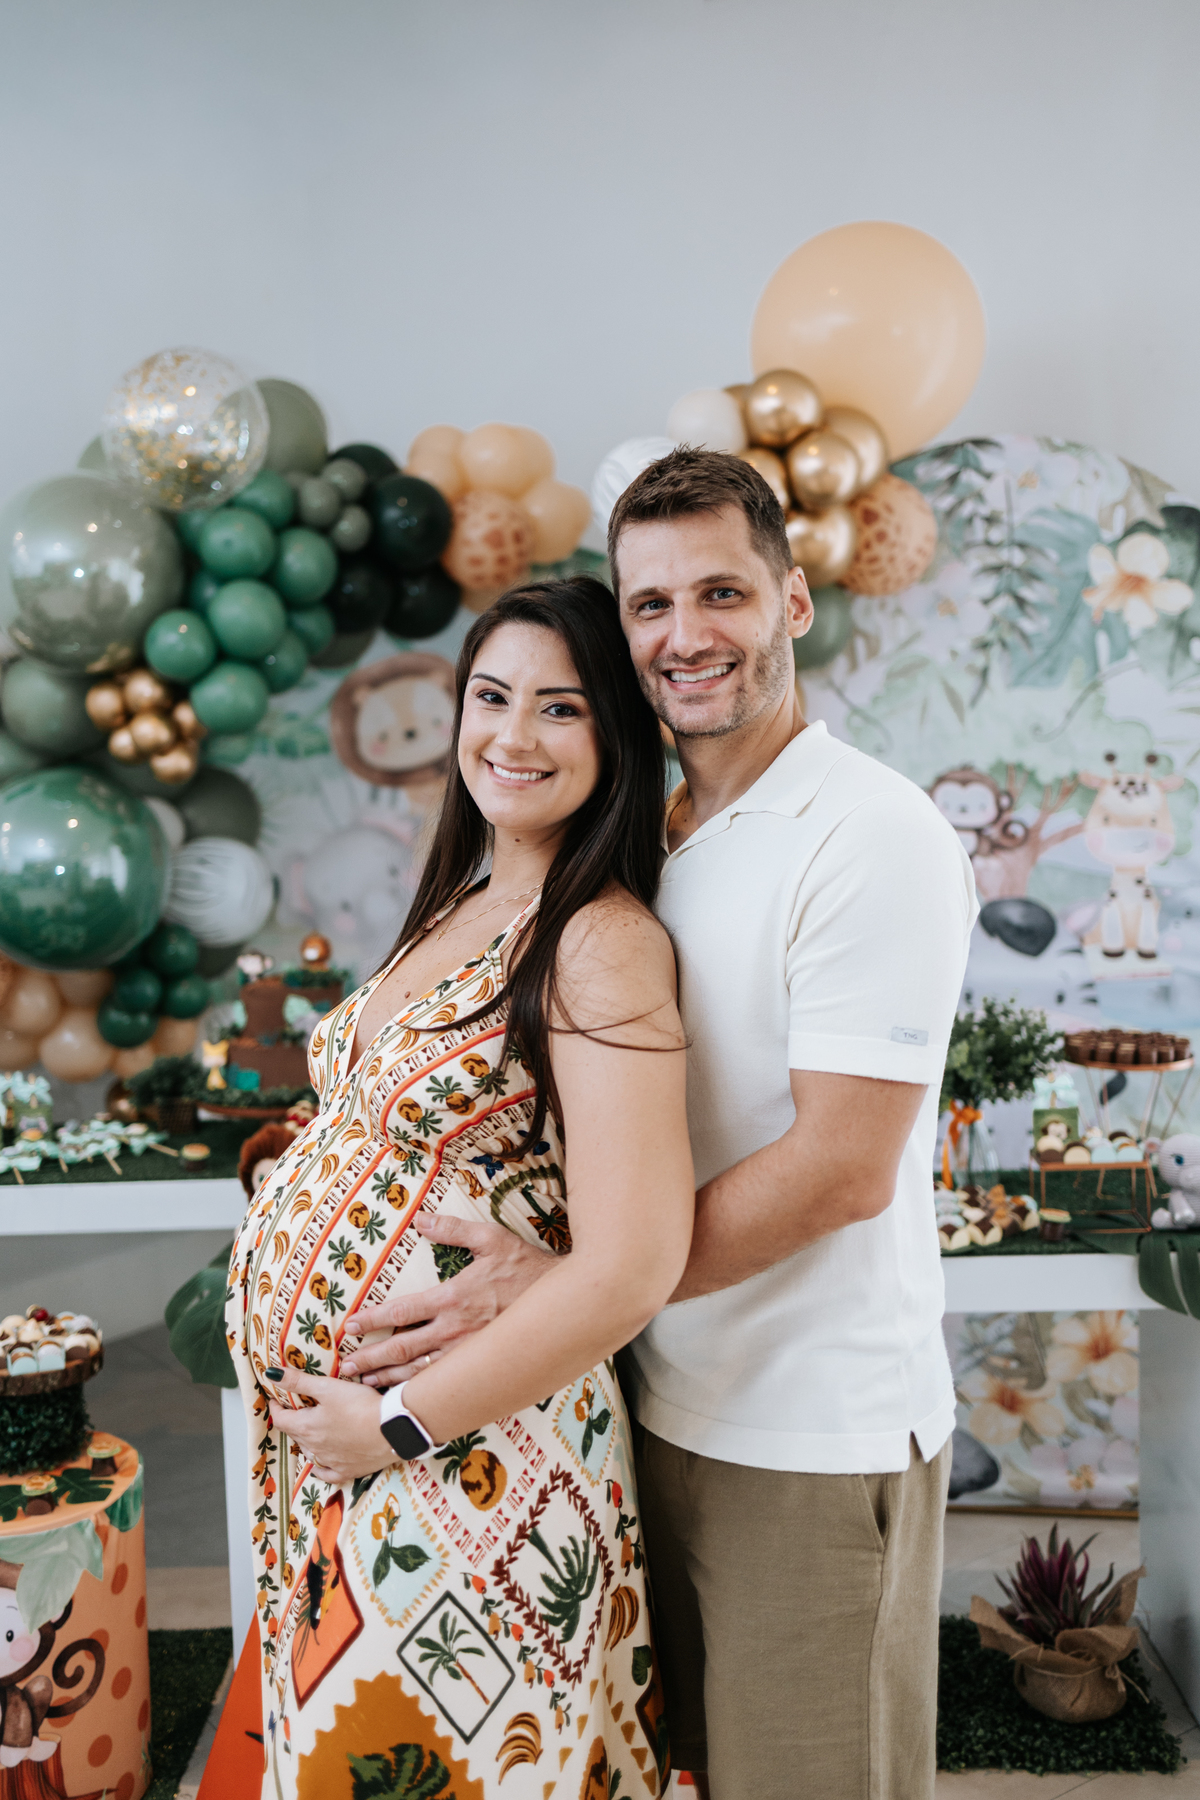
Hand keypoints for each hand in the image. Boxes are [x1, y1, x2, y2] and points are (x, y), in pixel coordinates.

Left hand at [265, 1366, 391, 1484]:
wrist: (393, 1429)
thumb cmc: (360, 1405)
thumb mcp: (328, 1387)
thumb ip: (299, 1381)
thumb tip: (272, 1374)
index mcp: (306, 1427)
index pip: (281, 1419)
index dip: (277, 1407)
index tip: (277, 1399)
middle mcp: (314, 1448)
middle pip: (295, 1434)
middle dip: (292, 1420)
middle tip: (295, 1408)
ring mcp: (330, 1462)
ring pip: (310, 1452)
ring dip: (306, 1440)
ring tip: (311, 1428)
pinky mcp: (347, 1471)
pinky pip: (326, 1472)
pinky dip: (320, 1466)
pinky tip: (320, 1461)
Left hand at [339, 1213, 556, 1388]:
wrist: (563, 1303)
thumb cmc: (527, 1267)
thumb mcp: (492, 1239)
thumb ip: (453, 1229)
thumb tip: (421, 1219)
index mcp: (453, 1298)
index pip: (402, 1311)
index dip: (373, 1320)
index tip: (349, 1327)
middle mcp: (455, 1330)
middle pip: (403, 1348)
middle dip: (371, 1358)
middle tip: (345, 1366)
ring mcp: (467, 1352)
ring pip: (420, 1372)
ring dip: (390, 1380)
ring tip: (364, 1385)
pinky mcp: (481, 1365)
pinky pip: (445, 1382)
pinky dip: (420, 1390)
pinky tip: (406, 1396)